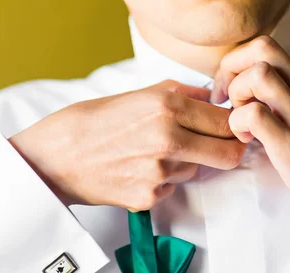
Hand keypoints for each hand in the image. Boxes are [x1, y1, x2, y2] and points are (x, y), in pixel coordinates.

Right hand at [9, 80, 245, 211]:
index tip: (234, 127)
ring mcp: (159, 172)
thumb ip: (181, 93)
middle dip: (228, 149)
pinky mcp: (148, 197)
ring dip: (188, 161)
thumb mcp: (138, 92)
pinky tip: (140, 167)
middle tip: (219, 144)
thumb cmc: (92, 120)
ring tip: (155, 151)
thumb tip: (212, 98)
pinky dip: (165, 178)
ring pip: (197, 170)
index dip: (235, 126)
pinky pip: (173, 186)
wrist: (54, 156)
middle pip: (227, 155)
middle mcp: (168, 140)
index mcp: (167, 107)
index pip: (226, 123)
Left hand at [212, 36, 289, 242]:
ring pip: (258, 73)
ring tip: (240, 120)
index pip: (270, 51)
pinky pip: (252, 113)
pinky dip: (238, 123)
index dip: (241, 66)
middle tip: (225, 97)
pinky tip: (247, 139)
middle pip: (263, 47)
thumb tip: (258, 98)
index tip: (233, 92)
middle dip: (232, 66)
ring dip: (236, 93)